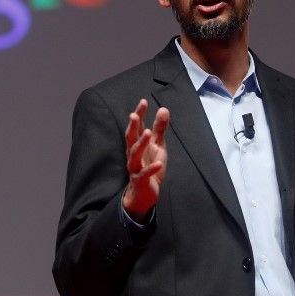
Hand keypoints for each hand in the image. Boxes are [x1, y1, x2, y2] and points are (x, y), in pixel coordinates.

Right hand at [122, 99, 169, 222]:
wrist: (144, 194)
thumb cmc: (150, 167)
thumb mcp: (158, 146)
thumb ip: (160, 129)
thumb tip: (164, 109)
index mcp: (138, 145)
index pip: (137, 127)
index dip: (139, 114)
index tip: (143, 101)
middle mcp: (133, 154)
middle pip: (131, 138)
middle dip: (133, 127)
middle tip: (135, 115)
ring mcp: (135, 167)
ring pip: (134, 154)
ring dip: (140, 144)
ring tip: (148, 133)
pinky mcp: (139, 180)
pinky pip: (144, 174)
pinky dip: (151, 168)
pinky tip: (159, 163)